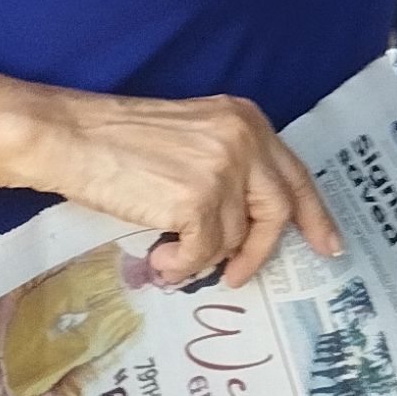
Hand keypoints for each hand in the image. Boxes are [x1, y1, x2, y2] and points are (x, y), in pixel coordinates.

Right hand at [22, 90, 341, 287]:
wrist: (68, 136)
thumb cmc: (117, 140)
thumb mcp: (191, 137)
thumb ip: (229, 166)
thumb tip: (251, 221)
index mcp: (245, 120)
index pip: (294, 174)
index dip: (314, 214)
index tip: (328, 245)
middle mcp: (243, 140)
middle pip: (280, 210)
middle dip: (262, 250)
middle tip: (242, 276)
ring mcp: (223, 170)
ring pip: (234, 237)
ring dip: (202, 256)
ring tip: (167, 251)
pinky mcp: (197, 201)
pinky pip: (204, 254)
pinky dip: (180, 265)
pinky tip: (157, 256)